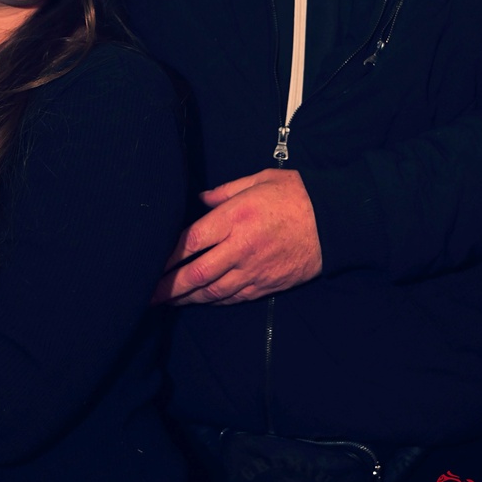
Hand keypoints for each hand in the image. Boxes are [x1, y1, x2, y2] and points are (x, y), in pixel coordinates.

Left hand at [152, 169, 321, 304]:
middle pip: (195, 273)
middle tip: (145, 296)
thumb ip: (225, 191)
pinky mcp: (267, 285)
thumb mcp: (259, 179)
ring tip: (166, 302)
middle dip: (167, 287)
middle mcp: (240, 248)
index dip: (166, 257)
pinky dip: (213, 300)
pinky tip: (199, 300)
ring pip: (212, 291)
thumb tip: (200, 200)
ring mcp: (254, 270)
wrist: (336, 221)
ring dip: (186, 298)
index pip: (191, 242)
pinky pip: (234, 297)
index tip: (147, 263)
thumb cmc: (297, 194)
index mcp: (235, 218)